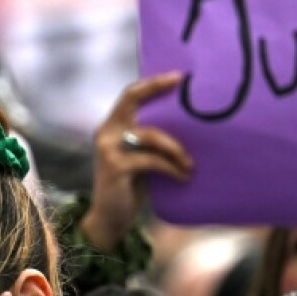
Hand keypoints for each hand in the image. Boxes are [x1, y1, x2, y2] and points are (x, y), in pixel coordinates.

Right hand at [81, 72, 193, 251]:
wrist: (109, 218)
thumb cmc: (130, 186)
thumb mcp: (140, 158)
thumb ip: (150, 141)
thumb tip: (187, 125)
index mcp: (112, 126)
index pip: (130, 95)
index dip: (152, 84)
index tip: (178, 77)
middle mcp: (105, 132)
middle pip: (132, 101)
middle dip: (157, 90)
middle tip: (185, 89)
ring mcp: (108, 149)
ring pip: (151, 135)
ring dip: (176, 148)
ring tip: (190, 164)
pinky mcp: (115, 167)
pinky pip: (152, 160)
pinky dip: (171, 168)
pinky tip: (184, 177)